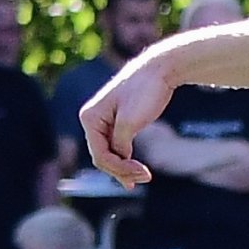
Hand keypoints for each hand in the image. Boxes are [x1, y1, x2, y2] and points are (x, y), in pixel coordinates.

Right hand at [80, 48, 181, 184]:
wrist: (159, 71)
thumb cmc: (145, 92)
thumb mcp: (130, 121)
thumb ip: (120, 142)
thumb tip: (118, 158)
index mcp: (90, 118)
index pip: (100, 154)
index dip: (120, 168)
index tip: (143, 172)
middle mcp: (92, 120)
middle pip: (103, 156)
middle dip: (123, 170)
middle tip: (146, 177)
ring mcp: (103, 122)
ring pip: (109, 154)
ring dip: (125, 168)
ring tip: (145, 177)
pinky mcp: (117, 122)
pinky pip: (117, 147)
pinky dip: (126, 159)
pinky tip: (135, 172)